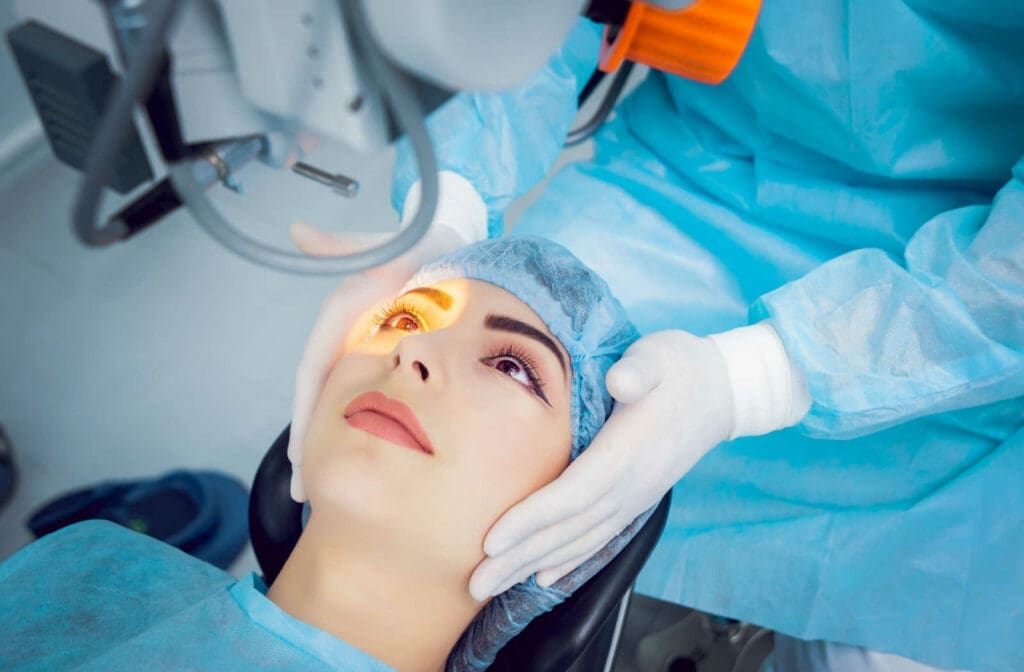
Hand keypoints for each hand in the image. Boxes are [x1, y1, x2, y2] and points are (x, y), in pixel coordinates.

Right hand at [286, 221, 466, 501]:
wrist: (450, 243)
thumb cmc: (420, 243)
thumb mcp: (388, 245)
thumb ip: (348, 246)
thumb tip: (299, 233)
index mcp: (343, 316)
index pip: (316, 374)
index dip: (308, 416)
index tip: (301, 460)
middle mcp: (347, 337)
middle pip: (322, 400)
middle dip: (312, 447)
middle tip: (306, 494)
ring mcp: (363, 349)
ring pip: (341, 406)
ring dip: (327, 446)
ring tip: (317, 491)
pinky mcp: (384, 358)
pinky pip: (367, 400)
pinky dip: (358, 431)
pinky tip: (362, 461)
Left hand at [468, 323, 809, 599]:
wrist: (722, 390)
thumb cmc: (679, 367)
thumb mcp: (659, 356)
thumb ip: (639, 369)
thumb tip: (622, 380)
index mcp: (629, 452)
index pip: (573, 494)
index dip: (531, 519)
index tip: (492, 540)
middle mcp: (632, 486)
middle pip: (567, 529)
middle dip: (518, 557)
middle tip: (474, 583)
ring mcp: (635, 498)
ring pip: (578, 540)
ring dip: (533, 565)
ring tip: (494, 586)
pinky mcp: (635, 499)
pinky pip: (597, 538)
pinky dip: (568, 560)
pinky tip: (543, 576)